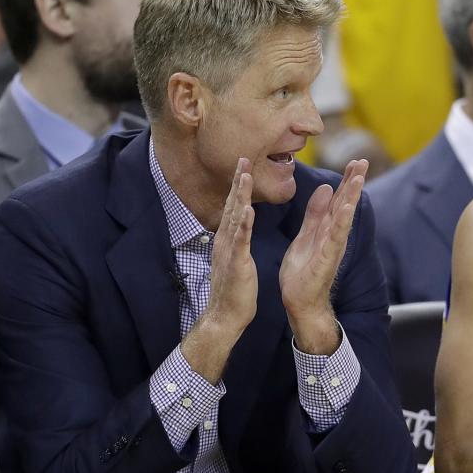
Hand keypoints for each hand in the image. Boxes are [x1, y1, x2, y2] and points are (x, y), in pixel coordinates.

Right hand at [204, 157, 257, 337]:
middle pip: (232, 205)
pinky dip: (243, 225)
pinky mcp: (237, 263)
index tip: (244, 165)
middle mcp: (225, 240)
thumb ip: (236, 241)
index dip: (238, 186)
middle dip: (238, 182)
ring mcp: (230, 250)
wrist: (225, 314)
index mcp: (228, 239)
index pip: (233, 207)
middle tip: (243, 158)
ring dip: (239, 196)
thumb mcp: (235, 258)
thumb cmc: (233, 289)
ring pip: (235, 218)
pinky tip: (248, 211)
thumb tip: (238, 227)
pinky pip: (240, 241)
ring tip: (244, 176)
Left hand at [279, 159, 367, 352]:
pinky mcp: (326, 259)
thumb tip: (326, 189)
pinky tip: (345, 208)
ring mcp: (332, 248)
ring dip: (351, 198)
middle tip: (363, 161)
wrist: (299, 303)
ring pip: (343, 218)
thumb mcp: (306, 236)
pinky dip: (340, 222)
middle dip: (354, 183)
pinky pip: (335, 238)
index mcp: (327, 229)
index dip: (347, 181)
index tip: (356, 161)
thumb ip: (315, 214)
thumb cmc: (302, 273)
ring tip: (358, 178)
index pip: (338, 200)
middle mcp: (334, 236)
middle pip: (345, 204)